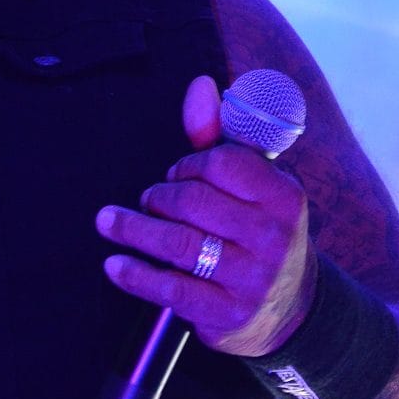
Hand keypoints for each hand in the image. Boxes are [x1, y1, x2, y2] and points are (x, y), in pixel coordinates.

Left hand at [94, 73, 317, 357]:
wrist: (288, 309)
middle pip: (194, 202)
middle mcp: (273, 237)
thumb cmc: (258, 232)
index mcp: (284, 196)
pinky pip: (171, 289)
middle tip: (149, 201)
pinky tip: (115, 265)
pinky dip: (135, 274)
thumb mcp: (253, 186)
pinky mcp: (227, 313)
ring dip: (134, 229)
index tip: (176, 175)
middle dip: (158, 197)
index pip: (225, 163)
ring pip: (178, 244)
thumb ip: (221, 138)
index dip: (189, 165)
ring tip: (110, 222)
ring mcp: (252, 278)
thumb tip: (200, 86)